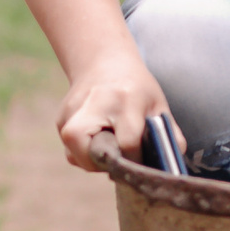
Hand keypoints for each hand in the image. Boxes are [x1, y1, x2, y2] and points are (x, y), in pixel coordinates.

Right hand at [54, 59, 170, 171]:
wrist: (103, 62)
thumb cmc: (135, 87)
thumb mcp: (157, 105)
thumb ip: (168, 135)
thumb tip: (169, 168)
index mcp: (124, 99)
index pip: (127, 144)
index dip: (136, 161)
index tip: (142, 164)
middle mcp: (94, 104)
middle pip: (91, 154)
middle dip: (108, 165)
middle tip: (122, 160)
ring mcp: (72, 111)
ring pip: (77, 157)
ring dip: (94, 162)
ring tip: (110, 148)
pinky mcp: (60, 119)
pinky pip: (71, 152)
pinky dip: (85, 154)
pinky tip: (97, 140)